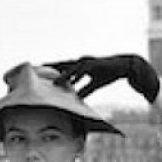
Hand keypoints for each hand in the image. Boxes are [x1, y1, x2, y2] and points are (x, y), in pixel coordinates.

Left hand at [44, 54, 160, 102]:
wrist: (123, 67)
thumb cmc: (108, 73)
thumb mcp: (94, 84)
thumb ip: (85, 90)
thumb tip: (77, 98)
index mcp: (81, 66)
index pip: (64, 68)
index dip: (53, 70)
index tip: (42, 72)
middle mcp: (82, 62)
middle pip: (63, 65)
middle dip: (52, 67)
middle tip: (39, 70)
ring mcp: (87, 62)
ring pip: (72, 69)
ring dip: (63, 75)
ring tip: (53, 82)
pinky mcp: (94, 65)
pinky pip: (83, 71)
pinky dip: (76, 76)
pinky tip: (71, 82)